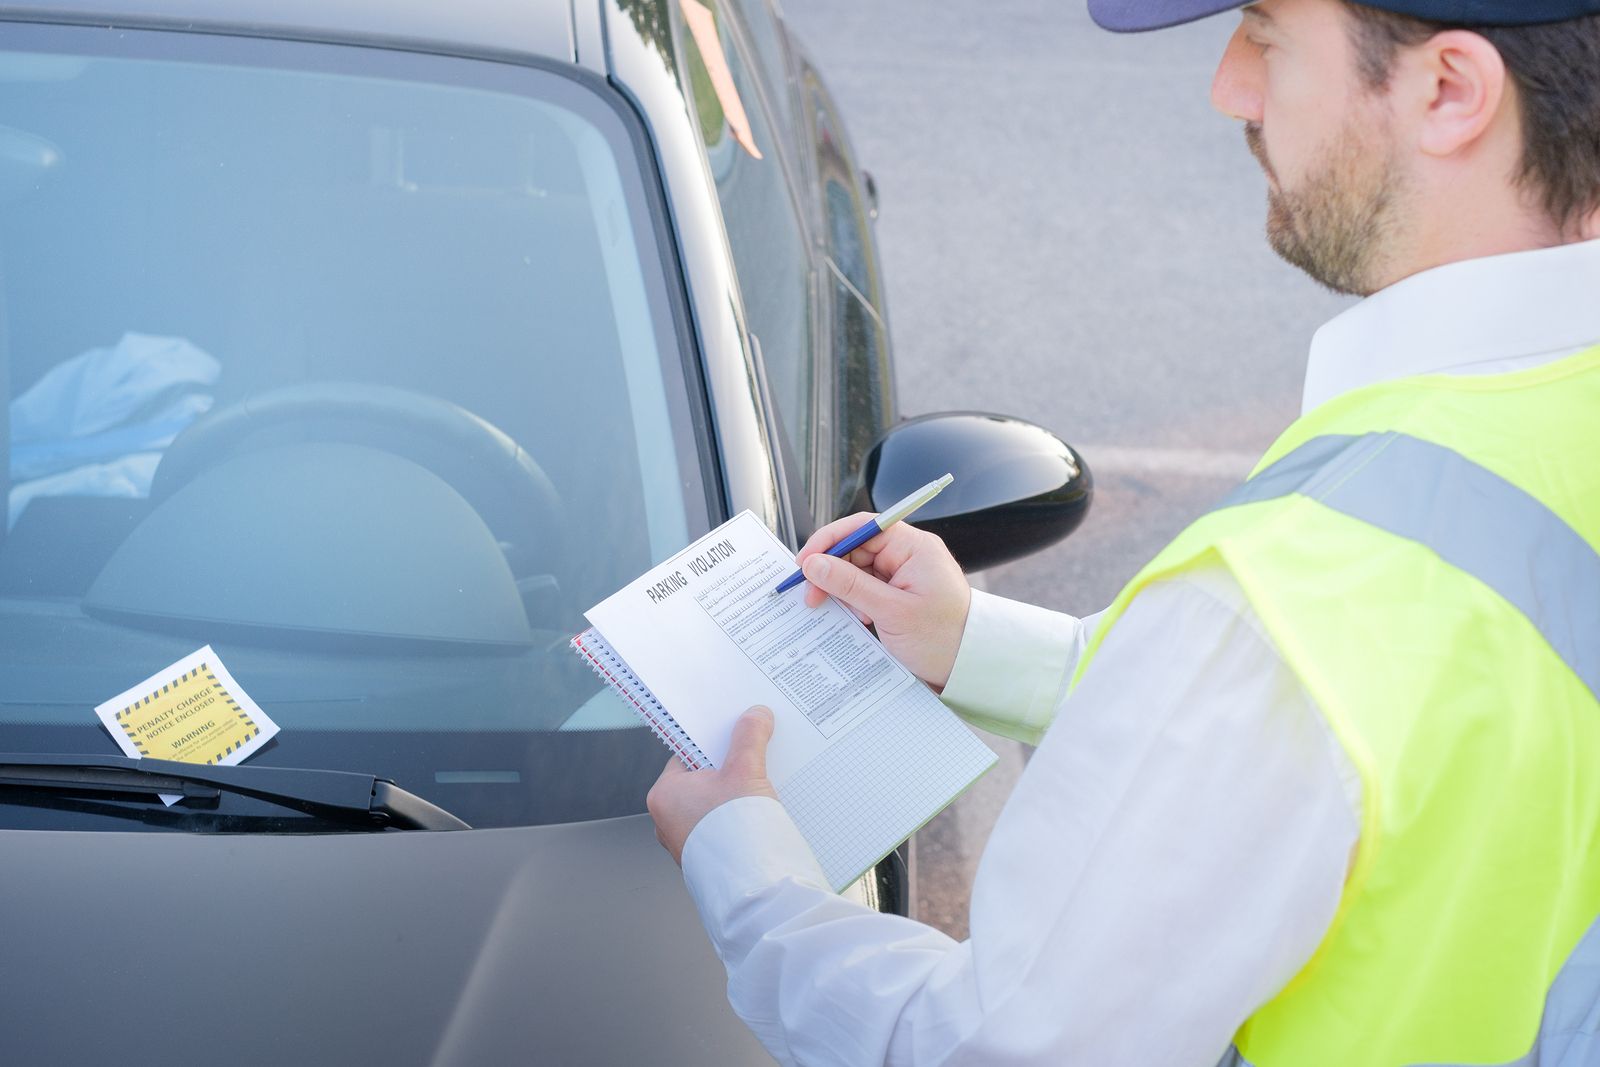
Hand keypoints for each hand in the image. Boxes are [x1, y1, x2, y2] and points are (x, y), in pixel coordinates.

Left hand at [647, 707, 777, 864]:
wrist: (752, 886)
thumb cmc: (735, 831)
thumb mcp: (744, 771)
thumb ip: (748, 737)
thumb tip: (755, 716)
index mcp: (663, 793)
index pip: (686, 755)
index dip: (712, 742)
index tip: (732, 734)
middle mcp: (666, 819)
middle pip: (701, 780)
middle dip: (727, 770)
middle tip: (751, 759)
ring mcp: (684, 842)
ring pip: (711, 805)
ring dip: (733, 796)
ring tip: (758, 789)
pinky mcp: (704, 858)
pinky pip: (719, 828)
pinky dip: (735, 820)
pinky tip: (757, 816)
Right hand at [795, 513, 969, 688]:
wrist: (970, 665)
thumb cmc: (943, 638)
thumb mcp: (890, 612)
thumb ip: (850, 585)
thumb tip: (814, 564)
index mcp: (914, 547)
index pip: (863, 527)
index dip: (830, 540)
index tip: (806, 562)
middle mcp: (910, 554)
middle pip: (856, 549)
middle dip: (832, 572)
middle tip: (813, 597)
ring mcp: (905, 573)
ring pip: (858, 571)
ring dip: (845, 591)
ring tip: (848, 614)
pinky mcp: (901, 593)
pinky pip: (868, 588)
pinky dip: (857, 602)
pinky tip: (859, 620)